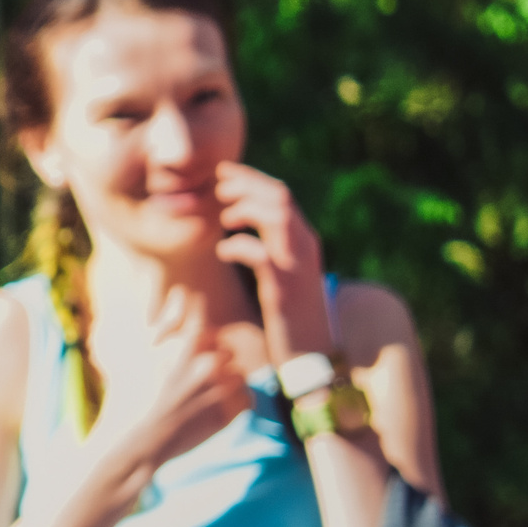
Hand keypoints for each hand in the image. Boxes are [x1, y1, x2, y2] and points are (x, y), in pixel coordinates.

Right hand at [91, 286, 249, 472]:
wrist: (137, 436)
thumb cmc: (132, 389)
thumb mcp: (142, 347)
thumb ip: (167, 316)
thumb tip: (182, 291)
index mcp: (188, 342)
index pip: (208, 327)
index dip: (198, 340)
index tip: (186, 355)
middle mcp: (209, 362)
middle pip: (226, 351)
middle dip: (213, 363)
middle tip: (189, 382)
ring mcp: (220, 389)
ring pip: (239, 375)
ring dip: (225, 384)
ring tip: (199, 398)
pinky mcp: (229, 414)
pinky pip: (248, 399)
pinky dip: (235, 405)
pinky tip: (211, 410)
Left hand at [214, 161, 332, 359]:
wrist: (310, 354)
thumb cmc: (290, 312)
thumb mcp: (283, 272)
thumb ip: (271, 244)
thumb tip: (242, 218)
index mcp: (304, 240)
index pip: (282, 195)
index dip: (250, 178)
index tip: (223, 172)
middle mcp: (306, 248)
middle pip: (280, 197)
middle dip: (245, 184)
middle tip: (217, 188)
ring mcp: (297, 268)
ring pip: (277, 217)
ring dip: (244, 209)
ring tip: (224, 219)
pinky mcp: (284, 290)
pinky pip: (261, 255)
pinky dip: (238, 246)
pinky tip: (223, 252)